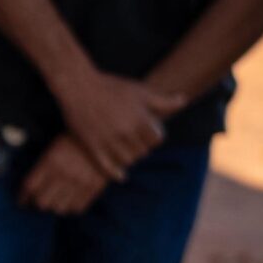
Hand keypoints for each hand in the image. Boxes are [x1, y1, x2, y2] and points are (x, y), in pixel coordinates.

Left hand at [18, 135, 107, 214]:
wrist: (105, 137)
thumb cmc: (75, 141)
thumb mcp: (53, 149)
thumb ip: (42, 169)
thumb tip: (30, 190)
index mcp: (51, 161)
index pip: (30, 187)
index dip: (23, 197)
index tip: (22, 201)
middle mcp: (64, 174)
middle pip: (42, 202)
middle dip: (37, 203)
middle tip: (38, 201)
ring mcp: (79, 182)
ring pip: (58, 209)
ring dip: (54, 207)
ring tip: (54, 201)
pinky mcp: (94, 188)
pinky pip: (76, 208)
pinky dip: (70, 208)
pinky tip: (69, 201)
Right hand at [50, 68, 182, 181]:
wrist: (78, 86)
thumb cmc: (111, 86)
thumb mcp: (139, 91)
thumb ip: (162, 100)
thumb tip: (183, 101)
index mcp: (139, 119)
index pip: (156, 140)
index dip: (154, 137)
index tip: (148, 134)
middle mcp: (125, 132)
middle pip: (143, 152)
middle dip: (142, 147)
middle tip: (136, 143)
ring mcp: (108, 141)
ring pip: (127, 160)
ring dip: (130, 158)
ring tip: (127, 153)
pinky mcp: (92, 146)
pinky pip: (107, 167)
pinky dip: (116, 174)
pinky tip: (121, 176)